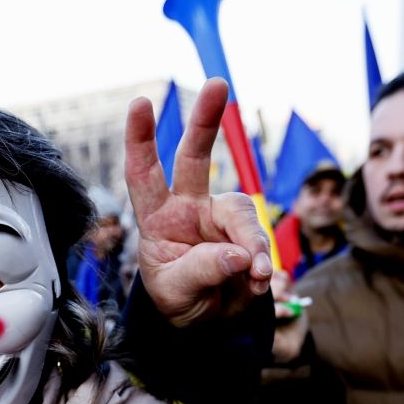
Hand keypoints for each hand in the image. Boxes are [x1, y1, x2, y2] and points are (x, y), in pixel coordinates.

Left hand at [125, 77, 272, 326]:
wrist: (207, 318)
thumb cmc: (178, 297)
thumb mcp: (177, 293)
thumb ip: (202, 272)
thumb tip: (240, 254)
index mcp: (156, 218)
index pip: (143, 174)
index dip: (140, 140)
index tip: (140, 103)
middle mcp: (187, 207)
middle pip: (195, 157)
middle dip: (205, 120)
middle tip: (217, 85)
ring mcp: (219, 216)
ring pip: (241, 212)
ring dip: (252, 242)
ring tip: (254, 276)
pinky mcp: (247, 230)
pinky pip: (260, 239)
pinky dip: (263, 262)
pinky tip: (257, 280)